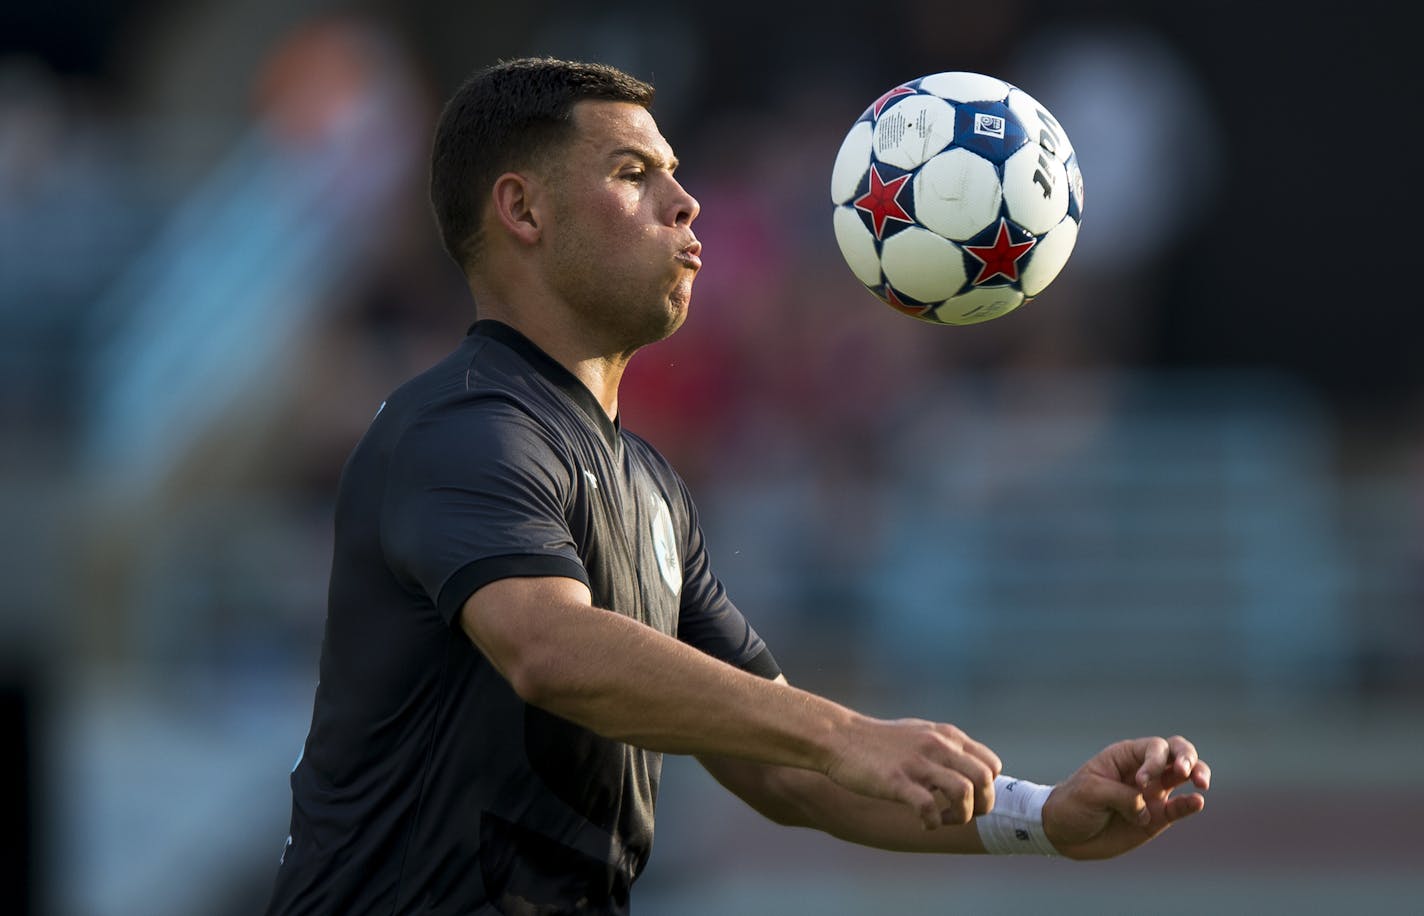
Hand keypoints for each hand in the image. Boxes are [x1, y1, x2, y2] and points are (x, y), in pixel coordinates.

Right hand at [824, 716, 1002, 829]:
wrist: (839, 738)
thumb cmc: (878, 741)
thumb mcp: (920, 733)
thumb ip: (945, 747)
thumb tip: (966, 767)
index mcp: (946, 735)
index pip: (991, 764)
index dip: (987, 788)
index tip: (969, 799)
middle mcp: (938, 746)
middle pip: (984, 780)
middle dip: (981, 806)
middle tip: (961, 814)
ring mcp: (918, 763)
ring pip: (963, 793)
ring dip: (959, 816)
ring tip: (943, 820)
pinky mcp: (897, 780)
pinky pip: (929, 807)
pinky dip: (933, 823)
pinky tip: (924, 824)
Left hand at [1041, 735, 1210, 859]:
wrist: (1063, 833)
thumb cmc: (1073, 804)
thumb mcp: (1091, 792)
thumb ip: (1122, 796)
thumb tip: (1147, 810)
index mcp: (1125, 756)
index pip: (1154, 748)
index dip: (1155, 762)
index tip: (1140, 783)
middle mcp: (1144, 770)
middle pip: (1177, 752)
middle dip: (1187, 757)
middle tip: (1186, 771)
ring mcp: (1153, 794)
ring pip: (1185, 776)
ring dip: (1198, 774)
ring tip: (1201, 783)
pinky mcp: (1156, 818)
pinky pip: (1179, 808)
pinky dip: (1190, 804)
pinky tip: (1197, 802)